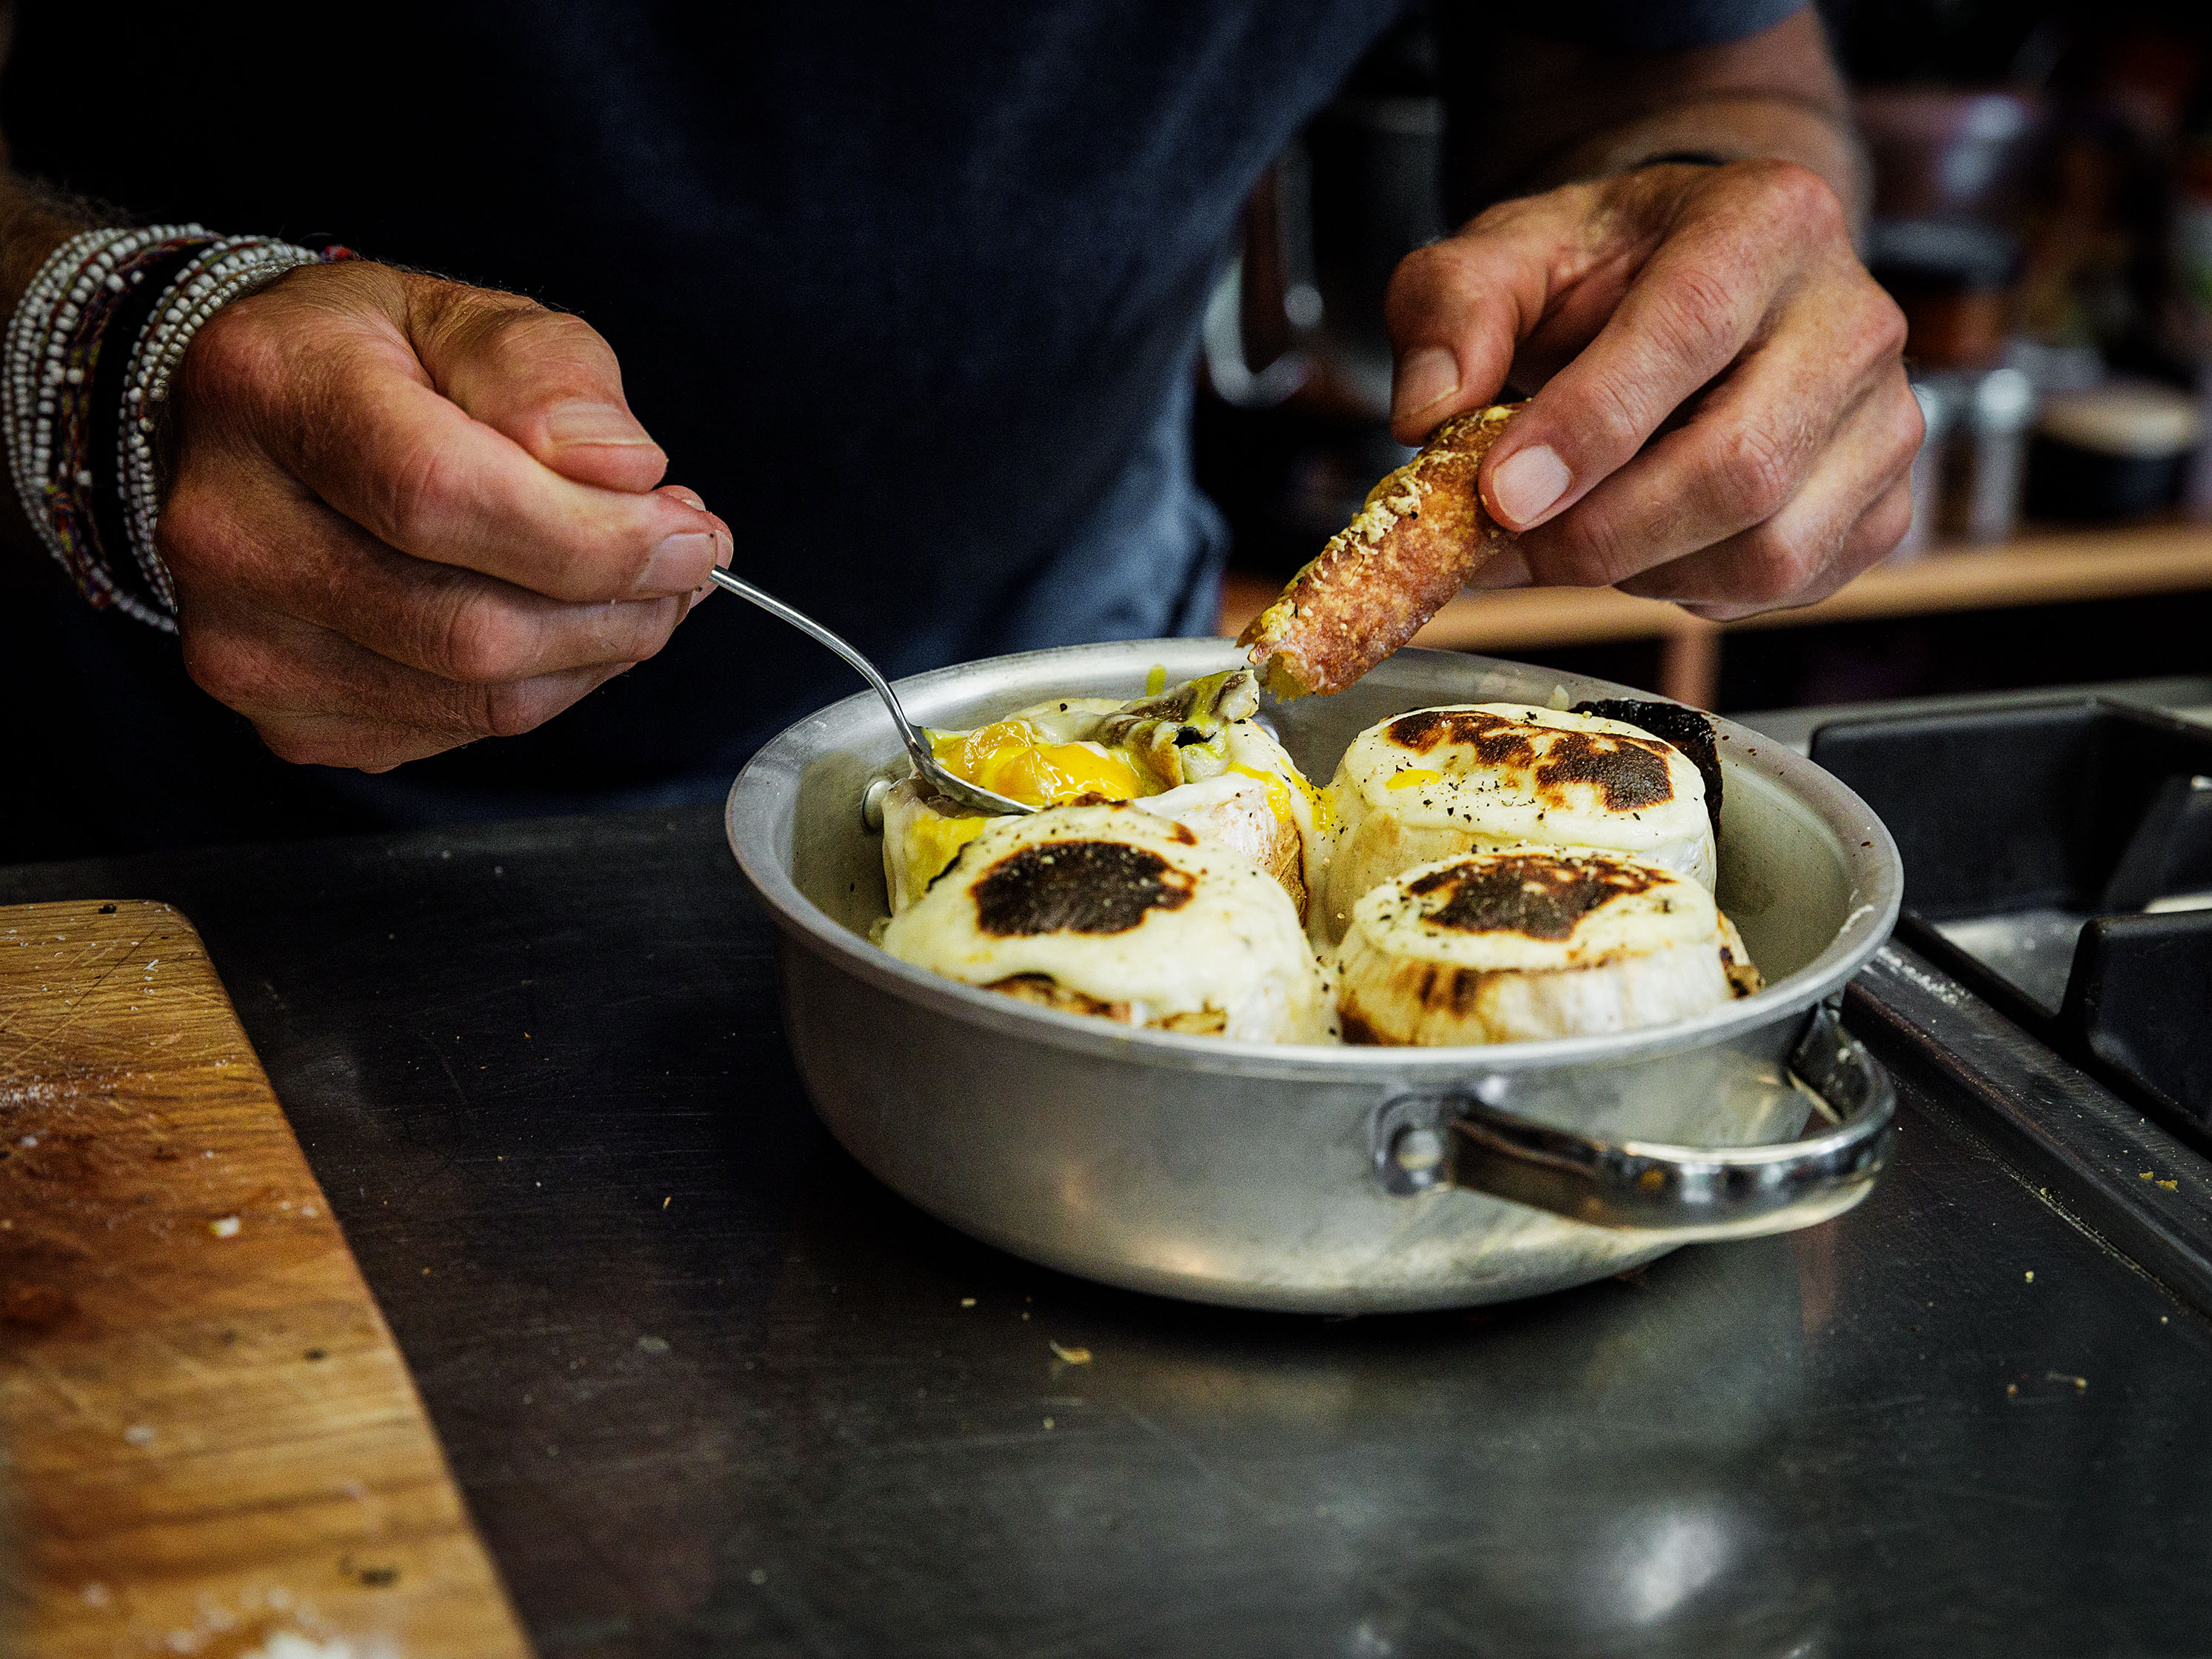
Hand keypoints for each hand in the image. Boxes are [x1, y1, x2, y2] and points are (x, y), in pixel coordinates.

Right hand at [161, 260, 729, 769]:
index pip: (442, 496)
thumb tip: (626, 474)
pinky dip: (545, 686)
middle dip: (619, 606)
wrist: (254, 430)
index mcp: (270, 390)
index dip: (592, 537)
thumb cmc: (373, 367)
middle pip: (470, 626)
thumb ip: (552, 378)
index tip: (689, 533)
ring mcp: (244, 642)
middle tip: (685, 562)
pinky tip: (562, 624)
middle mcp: (228, 528)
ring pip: (481, 698)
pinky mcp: (286, 720)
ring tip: (641, 588)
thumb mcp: (467, 318)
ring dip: (599, 653)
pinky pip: (460, 733)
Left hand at [1385, 160, 1917, 618]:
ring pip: (1767, 550)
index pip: (1689, 329)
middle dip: (1601, 534)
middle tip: (1505, 547)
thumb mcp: (1505, 254)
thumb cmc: (1603, 276)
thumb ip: (1448, 307)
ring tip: (1574, 534)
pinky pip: (1785, 588)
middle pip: (1740, 466)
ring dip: (1640, 572)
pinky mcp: (1884, 503)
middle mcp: (1853, 315)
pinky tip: (1644, 545)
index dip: (1589, 428)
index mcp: (1767, 218)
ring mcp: (1886, 418)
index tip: (1501, 495)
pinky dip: (1690, 590)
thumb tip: (1430, 411)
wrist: (1694, 289)